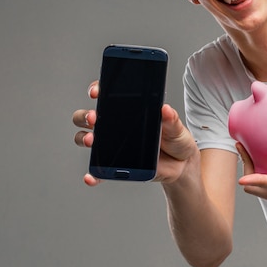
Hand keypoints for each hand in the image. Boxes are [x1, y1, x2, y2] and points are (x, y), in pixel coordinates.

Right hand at [72, 81, 199, 185]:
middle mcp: (117, 127)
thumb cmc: (176, 141)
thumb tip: (165, 109)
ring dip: (84, 138)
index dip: (98, 90)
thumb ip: (171, 120)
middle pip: (89, 117)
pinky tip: (90, 176)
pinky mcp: (117, 166)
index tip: (97, 92)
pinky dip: (93, 174)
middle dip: (85, 116)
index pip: (107, 96)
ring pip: (87, 139)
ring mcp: (114, 146)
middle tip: (94, 117)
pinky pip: (99, 171)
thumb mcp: (177, 128)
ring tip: (92, 141)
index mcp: (130, 112)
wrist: (182, 165)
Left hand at [237, 140, 266, 227]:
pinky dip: (257, 170)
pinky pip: (262, 183)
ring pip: (256, 187)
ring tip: (244, 143)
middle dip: (245, 169)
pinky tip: (259, 149)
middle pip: (256, 189)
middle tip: (240, 143)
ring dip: (248, 168)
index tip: (242, 177)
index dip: (258, 182)